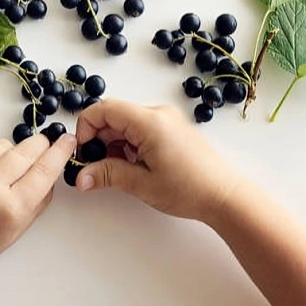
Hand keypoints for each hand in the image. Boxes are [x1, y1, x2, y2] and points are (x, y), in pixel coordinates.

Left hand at [0, 134, 76, 275]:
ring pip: (5, 144)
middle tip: (44, 146)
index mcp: (12, 207)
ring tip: (6, 169)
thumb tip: (52, 168)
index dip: (60, 151)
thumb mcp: (19, 228)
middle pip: (28, 150)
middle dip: (40, 146)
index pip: (45, 170)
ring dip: (12, 152)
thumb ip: (39, 199)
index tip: (68, 139)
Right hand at [74, 99, 242, 221]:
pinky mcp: (170, 129)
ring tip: (118, 170)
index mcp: (149, 121)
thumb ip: (106, 175)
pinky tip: (132, 166)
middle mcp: (157, 114)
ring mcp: (165, 120)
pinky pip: (138, 129)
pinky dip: (128, 145)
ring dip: (113, 144)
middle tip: (96, 167)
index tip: (82, 152)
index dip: (85, 128)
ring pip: (124, 123)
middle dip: (98, 140)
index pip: (103, 109)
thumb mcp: (141, 183)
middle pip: (112, 116)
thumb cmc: (191, 189)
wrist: (226, 196)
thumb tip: (80, 178)